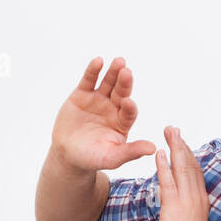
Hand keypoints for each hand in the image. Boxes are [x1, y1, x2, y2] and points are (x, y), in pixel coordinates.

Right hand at [50, 56, 156, 172]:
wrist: (67, 154)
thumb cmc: (91, 158)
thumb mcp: (111, 158)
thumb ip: (130, 152)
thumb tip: (153, 149)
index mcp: (122, 122)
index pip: (129, 111)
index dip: (129, 107)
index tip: (128, 103)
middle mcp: (113, 108)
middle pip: (121, 92)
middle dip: (124, 83)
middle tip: (127, 72)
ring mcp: (98, 99)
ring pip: (108, 82)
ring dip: (113, 72)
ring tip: (119, 61)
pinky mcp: (82, 93)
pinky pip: (89, 80)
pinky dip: (93, 70)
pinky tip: (98, 61)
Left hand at [154, 126, 209, 220]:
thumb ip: (182, 215)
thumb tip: (173, 210)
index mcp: (201, 203)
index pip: (196, 174)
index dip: (189, 156)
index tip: (182, 144)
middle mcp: (197, 198)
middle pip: (191, 165)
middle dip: (182, 145)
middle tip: (174, 129)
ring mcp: (187, 201)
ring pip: (182, 168)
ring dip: (174, 147)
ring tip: (169, 131)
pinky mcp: (174, 206)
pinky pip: (169, 180)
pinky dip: (164, 165)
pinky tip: (160, 153)